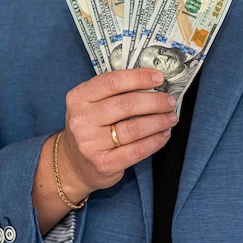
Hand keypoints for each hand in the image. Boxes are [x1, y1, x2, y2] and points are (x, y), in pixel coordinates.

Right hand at [57, 68, 177, 198]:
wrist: (72, 164)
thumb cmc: (90, 128)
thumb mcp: (90, 104)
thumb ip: (115, 92)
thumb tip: (152, 82)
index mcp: (78, 98)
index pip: (112, 82)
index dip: (139, 78)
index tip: (159, 78)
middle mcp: (82, 120)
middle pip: (126, 105)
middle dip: (155, 102)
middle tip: (170, 101)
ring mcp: (91, 144)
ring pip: (134, 128)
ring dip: (159, 121)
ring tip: (170, 117)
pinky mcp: (104, 164)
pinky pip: (137, 150)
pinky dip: (155, 141)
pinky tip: (164, 135)